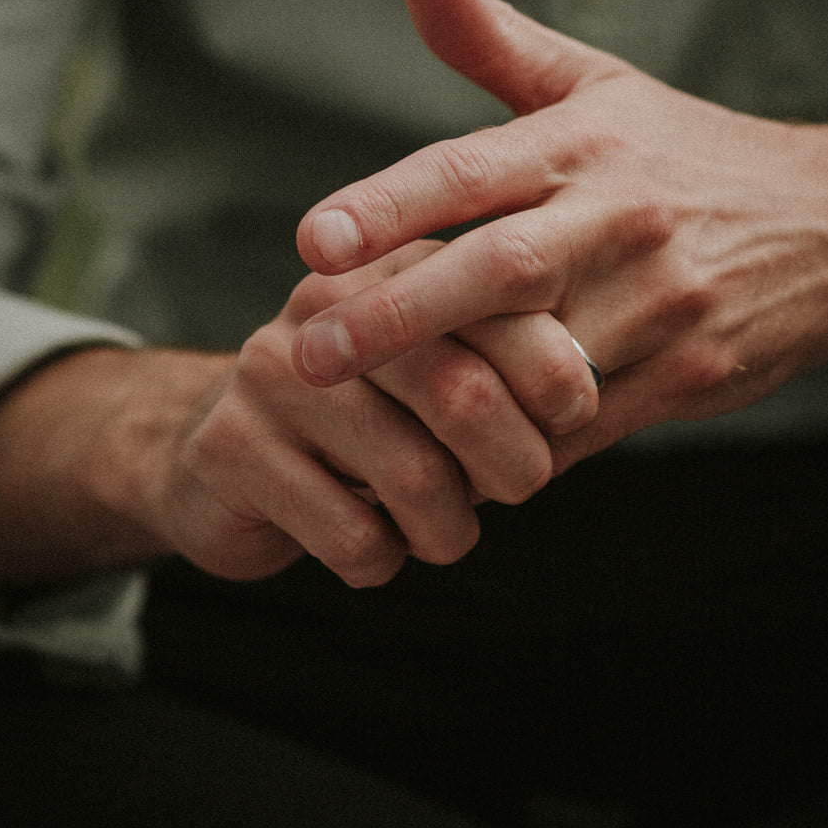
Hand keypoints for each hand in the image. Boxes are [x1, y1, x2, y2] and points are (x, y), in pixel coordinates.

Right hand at [0, 238, 598, 591]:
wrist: (224, 461)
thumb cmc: (374, 421)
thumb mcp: (446, 372)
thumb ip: (519, 368)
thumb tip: (603, 399)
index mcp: (396, 266)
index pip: (502, 307)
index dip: (558, 376)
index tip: (572, 417)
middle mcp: (330, 305)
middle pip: (462, 393)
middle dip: (514, 465)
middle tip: (520, 489)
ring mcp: (272, 373)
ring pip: (413, 476)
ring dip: (449, 530)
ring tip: (443, 532)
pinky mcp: (230, 447)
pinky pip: (349, 533)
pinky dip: (381, 561)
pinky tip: (370, 548)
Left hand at [289, 0, 827, 464]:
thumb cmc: (685, 154)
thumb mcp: (599, 84)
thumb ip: (492, 37)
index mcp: (585, 141)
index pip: (470, 169)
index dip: (387, 204)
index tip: (311, 239)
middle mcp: (621, 216)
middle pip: (496, 271)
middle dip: (395, 318)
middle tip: (304, 353)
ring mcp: (661, 299)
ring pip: (540, 362)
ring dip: (452, 397)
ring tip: (358, 421)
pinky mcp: (690, 370)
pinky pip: (585, 422)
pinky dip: (518, 444)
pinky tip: (451, 457)